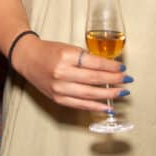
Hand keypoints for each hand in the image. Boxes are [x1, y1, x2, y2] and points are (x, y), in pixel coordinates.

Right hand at [11, 37, 128, 112]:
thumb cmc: (50, 51)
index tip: (123, 68)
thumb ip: (87, 58)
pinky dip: (95, 106)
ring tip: (122, 93)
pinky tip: (108, 106)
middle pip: (94, 79)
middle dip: (114, 81)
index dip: (111, 67)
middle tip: (127, 81)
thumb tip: (110, 68)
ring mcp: (59, 88)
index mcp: (66, 56)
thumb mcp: (69, 48)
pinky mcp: (57, 98)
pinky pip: (80, 104)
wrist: (28, 58)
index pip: (95, 63)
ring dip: (108, 94)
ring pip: (89, 94)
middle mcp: (62, 73)